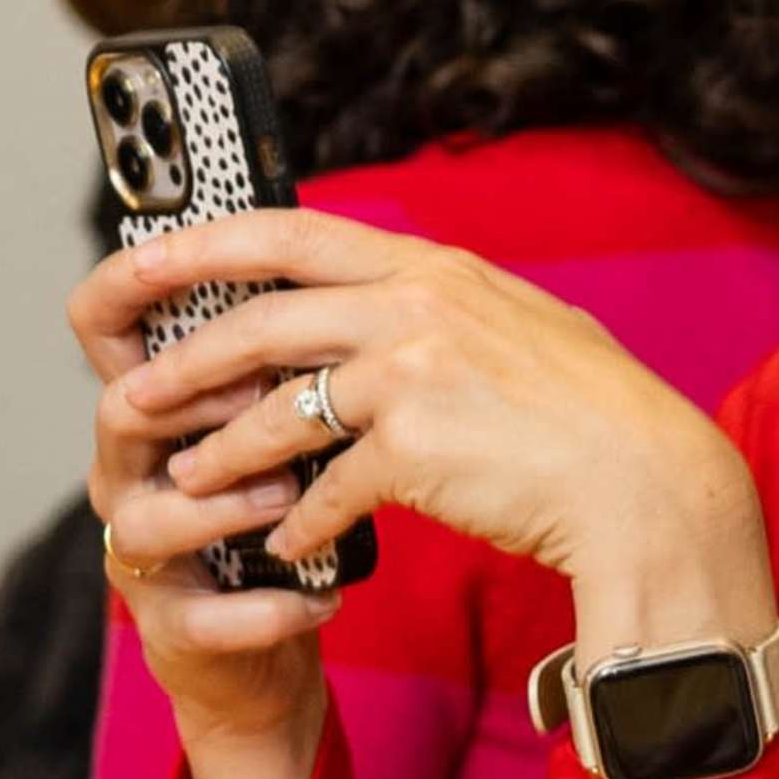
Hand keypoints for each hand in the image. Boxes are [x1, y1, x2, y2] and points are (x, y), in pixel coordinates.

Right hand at [74, 212, 335, 778]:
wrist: (278, 643)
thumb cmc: (288, 514)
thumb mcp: (289, 421)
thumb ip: (286, 351)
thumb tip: (328, 256)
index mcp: (158, 409)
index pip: (105, 331)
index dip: (122, 286)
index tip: (166, 255)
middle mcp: (131, 473)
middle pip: (121, 410)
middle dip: (195, 397)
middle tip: (272, 393)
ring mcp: (143, 553)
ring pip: (151, 515)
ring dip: (225, 502)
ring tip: (294, 496)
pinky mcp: (174, 627)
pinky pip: (204, 616)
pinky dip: (266, 608)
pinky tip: (322, 597)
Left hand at [77, 211, 778, 663]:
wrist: (648, 484)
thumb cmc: (590, 416)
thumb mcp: (514, 323)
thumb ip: (439, 306)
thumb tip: (377, 296)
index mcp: (432, 266)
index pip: (287, 230)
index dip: (200, 247)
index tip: (139, 263)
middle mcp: (415, 303)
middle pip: (258, 319)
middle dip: (182, 362)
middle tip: (130, 395)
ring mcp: (412, 371)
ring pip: (275, 408)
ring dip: (222, 454)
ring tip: (186, 482)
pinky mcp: (413, 447)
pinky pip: (324, 488)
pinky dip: (298, 524)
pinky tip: (286, 548)